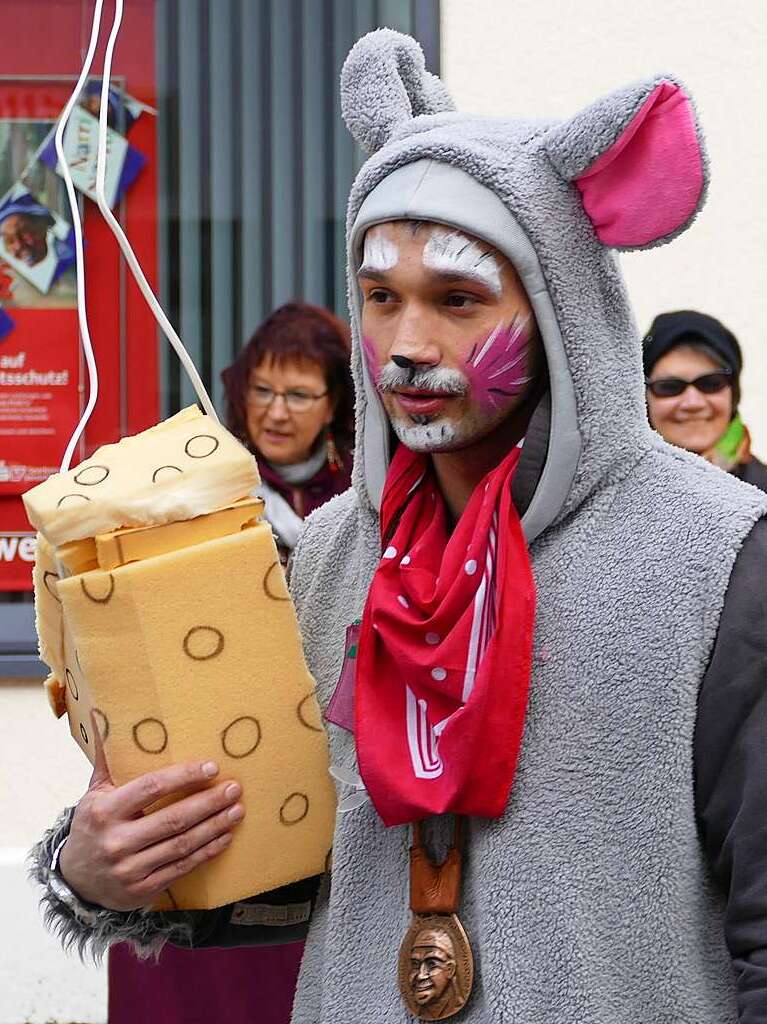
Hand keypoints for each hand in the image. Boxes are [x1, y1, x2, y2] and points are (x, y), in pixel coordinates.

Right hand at [59, 712, 244, 909]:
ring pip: (182, 845)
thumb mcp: (94, 795)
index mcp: (106, 811)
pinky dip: (207, 852)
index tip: (211, 768)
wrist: (76, 881)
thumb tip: (102, 716)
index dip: (183, 777)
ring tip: (237, 810)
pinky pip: (182, 868)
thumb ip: (107, 761)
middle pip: (174, 818)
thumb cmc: (93, 827)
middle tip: (234, 788)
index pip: (151, 788)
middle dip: (209, 802)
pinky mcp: (143, 889)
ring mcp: (130, 868)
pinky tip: (225, 837)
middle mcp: (117, 840)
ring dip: (215, 827)